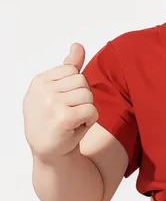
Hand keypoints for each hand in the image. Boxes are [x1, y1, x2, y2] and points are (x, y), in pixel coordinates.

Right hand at [22, 43, 97, 161]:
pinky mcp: (63, 118)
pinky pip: (92, 110)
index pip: (73, 71)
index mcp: (39, 81)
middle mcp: (43, 90)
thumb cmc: (53, 122)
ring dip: (87, 110)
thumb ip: (69, 69)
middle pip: (83, 81)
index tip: (64, 103)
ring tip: (73, 121)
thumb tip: (78, 46)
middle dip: (83, 99)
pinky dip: (90, 121)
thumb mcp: (57, 93)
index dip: (75, 89)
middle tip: (70, 114)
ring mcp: (52, 104)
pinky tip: (76, 128)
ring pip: (88, 95)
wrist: (49, 155)